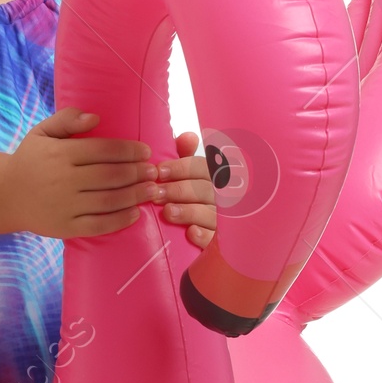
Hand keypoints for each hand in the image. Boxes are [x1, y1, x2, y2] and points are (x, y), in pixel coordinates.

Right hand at [4, 109, 160, 237]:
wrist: (5, 195)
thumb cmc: (30, 160)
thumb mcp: (42, 132)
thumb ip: (67, 120)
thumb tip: (95, 118)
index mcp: (61, 154)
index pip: (103, 150)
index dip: (129, 151)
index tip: (146, 152)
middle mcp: (64, 180)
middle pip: (110, 176)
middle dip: (137, 173)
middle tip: (155, 172)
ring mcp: (65, 206)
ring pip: (108, 201)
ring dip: (135, 196)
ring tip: (152, 191)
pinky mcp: (65, 227)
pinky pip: (98, 225)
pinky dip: (119, 220)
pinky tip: (135, 214)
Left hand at [147, 131, 217, 247]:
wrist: (197, 244)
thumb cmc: (190, 203)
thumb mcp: (187, 178)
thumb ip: (185, 157)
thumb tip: (188, 136)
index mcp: (216, 178)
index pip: (203, 168)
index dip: (181, 168)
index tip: (158, 172)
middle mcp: (224, 198)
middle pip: (206, 190)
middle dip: (179, 190)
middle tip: (156, 193)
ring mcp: (225, 222)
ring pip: (211, 213)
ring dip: (189, 211)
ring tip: (167, 212)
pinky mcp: (222, 245)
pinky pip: (217, 239)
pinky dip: (205, 236)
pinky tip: (191, 233)